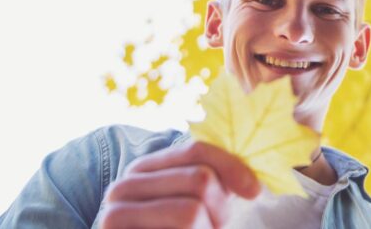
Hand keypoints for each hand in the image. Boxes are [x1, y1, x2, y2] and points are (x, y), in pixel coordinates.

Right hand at [100, 140, 260, 228]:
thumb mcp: (192, 208)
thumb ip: (211, 185)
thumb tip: (253, 179)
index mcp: (145, 169)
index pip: (197, 150)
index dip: (232, 165)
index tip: (255, 189)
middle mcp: (124, 186)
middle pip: (200, 179)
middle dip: (220, 210)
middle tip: (214, 227)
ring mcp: (115, 214)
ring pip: (190, 212)